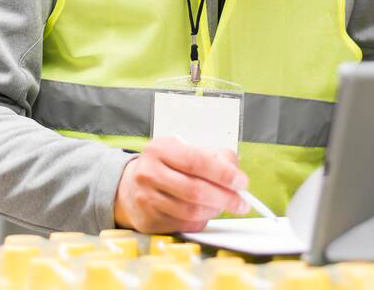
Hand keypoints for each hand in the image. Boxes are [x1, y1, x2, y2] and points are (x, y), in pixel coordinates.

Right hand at [113, 137, 249, 232]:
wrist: (130, 186)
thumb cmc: (165, 166)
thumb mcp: (184, 150)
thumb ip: (213, 156)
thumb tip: (235, 172)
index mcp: (160, 149)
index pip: (197, 162)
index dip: (223, 173)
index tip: (242, 182)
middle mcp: (149, 173)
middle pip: (195, 190)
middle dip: (225, 198)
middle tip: (242, 202)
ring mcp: (146, 199)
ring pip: (191, 211)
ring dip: (215, 210)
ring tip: (223, 206)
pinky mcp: (149, 220)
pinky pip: (184, 224)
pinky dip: (202, 220)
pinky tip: (205, 213)